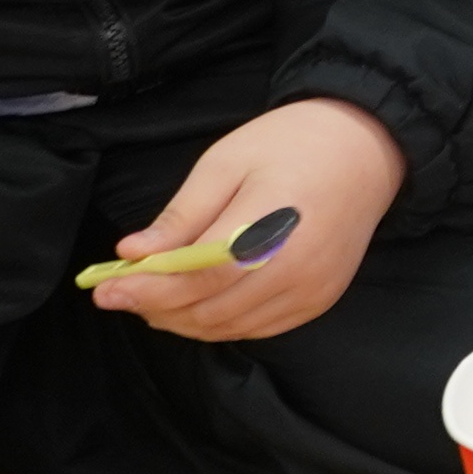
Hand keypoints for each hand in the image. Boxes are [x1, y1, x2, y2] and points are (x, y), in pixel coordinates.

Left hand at [91, 98, 399, 342]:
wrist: (367, 149)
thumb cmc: (291, 144)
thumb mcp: (226, 162)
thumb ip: (182, 214)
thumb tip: (133, 253)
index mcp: (268, 225)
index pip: (197, 276)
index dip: (147, 289)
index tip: (105, 290)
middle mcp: (295, 268)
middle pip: (209, 309)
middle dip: (157, 308)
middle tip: (121, 294)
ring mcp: (312, 290)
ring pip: (230, 327)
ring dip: (184, 321)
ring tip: (152, 302)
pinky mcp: (320, 301)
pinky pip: (258, 329)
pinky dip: (219, 325)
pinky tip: (196, 307)